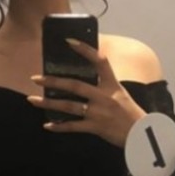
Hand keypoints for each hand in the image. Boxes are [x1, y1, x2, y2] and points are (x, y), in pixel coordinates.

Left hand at [28, 39, 146, 147]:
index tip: (68, 41)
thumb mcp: (120, 93)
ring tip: (33, 100)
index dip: (84, 49)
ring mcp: (99, 112)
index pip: (99, 61)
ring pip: (69, 106)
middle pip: (75, 85)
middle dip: (53, 81)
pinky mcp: (96, 127)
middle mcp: (104, 96)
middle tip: (36, 78)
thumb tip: (82, 81)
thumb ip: (104, 86)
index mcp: (112, 84)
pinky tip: (47, 126)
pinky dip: (60, 127)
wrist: (141, 134)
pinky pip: (73, 127)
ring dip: (49, 103)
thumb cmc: (130, 113)